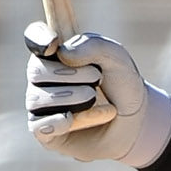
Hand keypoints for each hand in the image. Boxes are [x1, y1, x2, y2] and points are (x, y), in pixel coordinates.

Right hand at [24, 20, 170, 164]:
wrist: (135, 123)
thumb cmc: (122, 86)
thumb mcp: (117, 59)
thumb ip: (93, 46)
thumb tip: (63, 54)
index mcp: (56, 53)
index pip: (34, 37)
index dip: (38, 38)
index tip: (53, 43)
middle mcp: (43, 79)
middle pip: (36, 71)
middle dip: (71, 74)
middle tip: (98, 78)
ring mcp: (42, 106)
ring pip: (38, 99)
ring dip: (73, 98)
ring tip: (96, 100)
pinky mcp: (46, 133)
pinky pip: (40, 126)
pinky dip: (62, 121)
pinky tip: (77, 119)